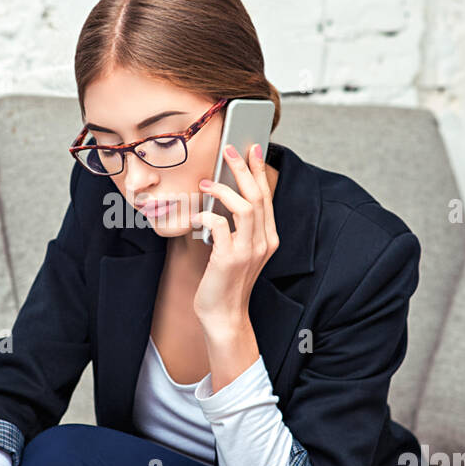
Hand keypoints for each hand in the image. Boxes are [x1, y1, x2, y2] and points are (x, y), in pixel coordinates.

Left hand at [192, 142, 279, 334]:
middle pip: (257, 196)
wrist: (224, 316)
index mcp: (268, 238)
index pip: (266, 197)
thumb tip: (221, 197)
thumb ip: (237, 228)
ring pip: (244, 207)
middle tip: (229, 150)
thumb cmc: (226, 282)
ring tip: (207, 183)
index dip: (258, 171)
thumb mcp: (238, 251)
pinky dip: (206, 216)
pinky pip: (219, 225)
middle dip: (243, 169)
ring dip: (224, 189)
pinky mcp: (229, 258)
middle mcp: (263, 242)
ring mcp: (248, 251)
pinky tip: (196, 218)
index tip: (252, 149)